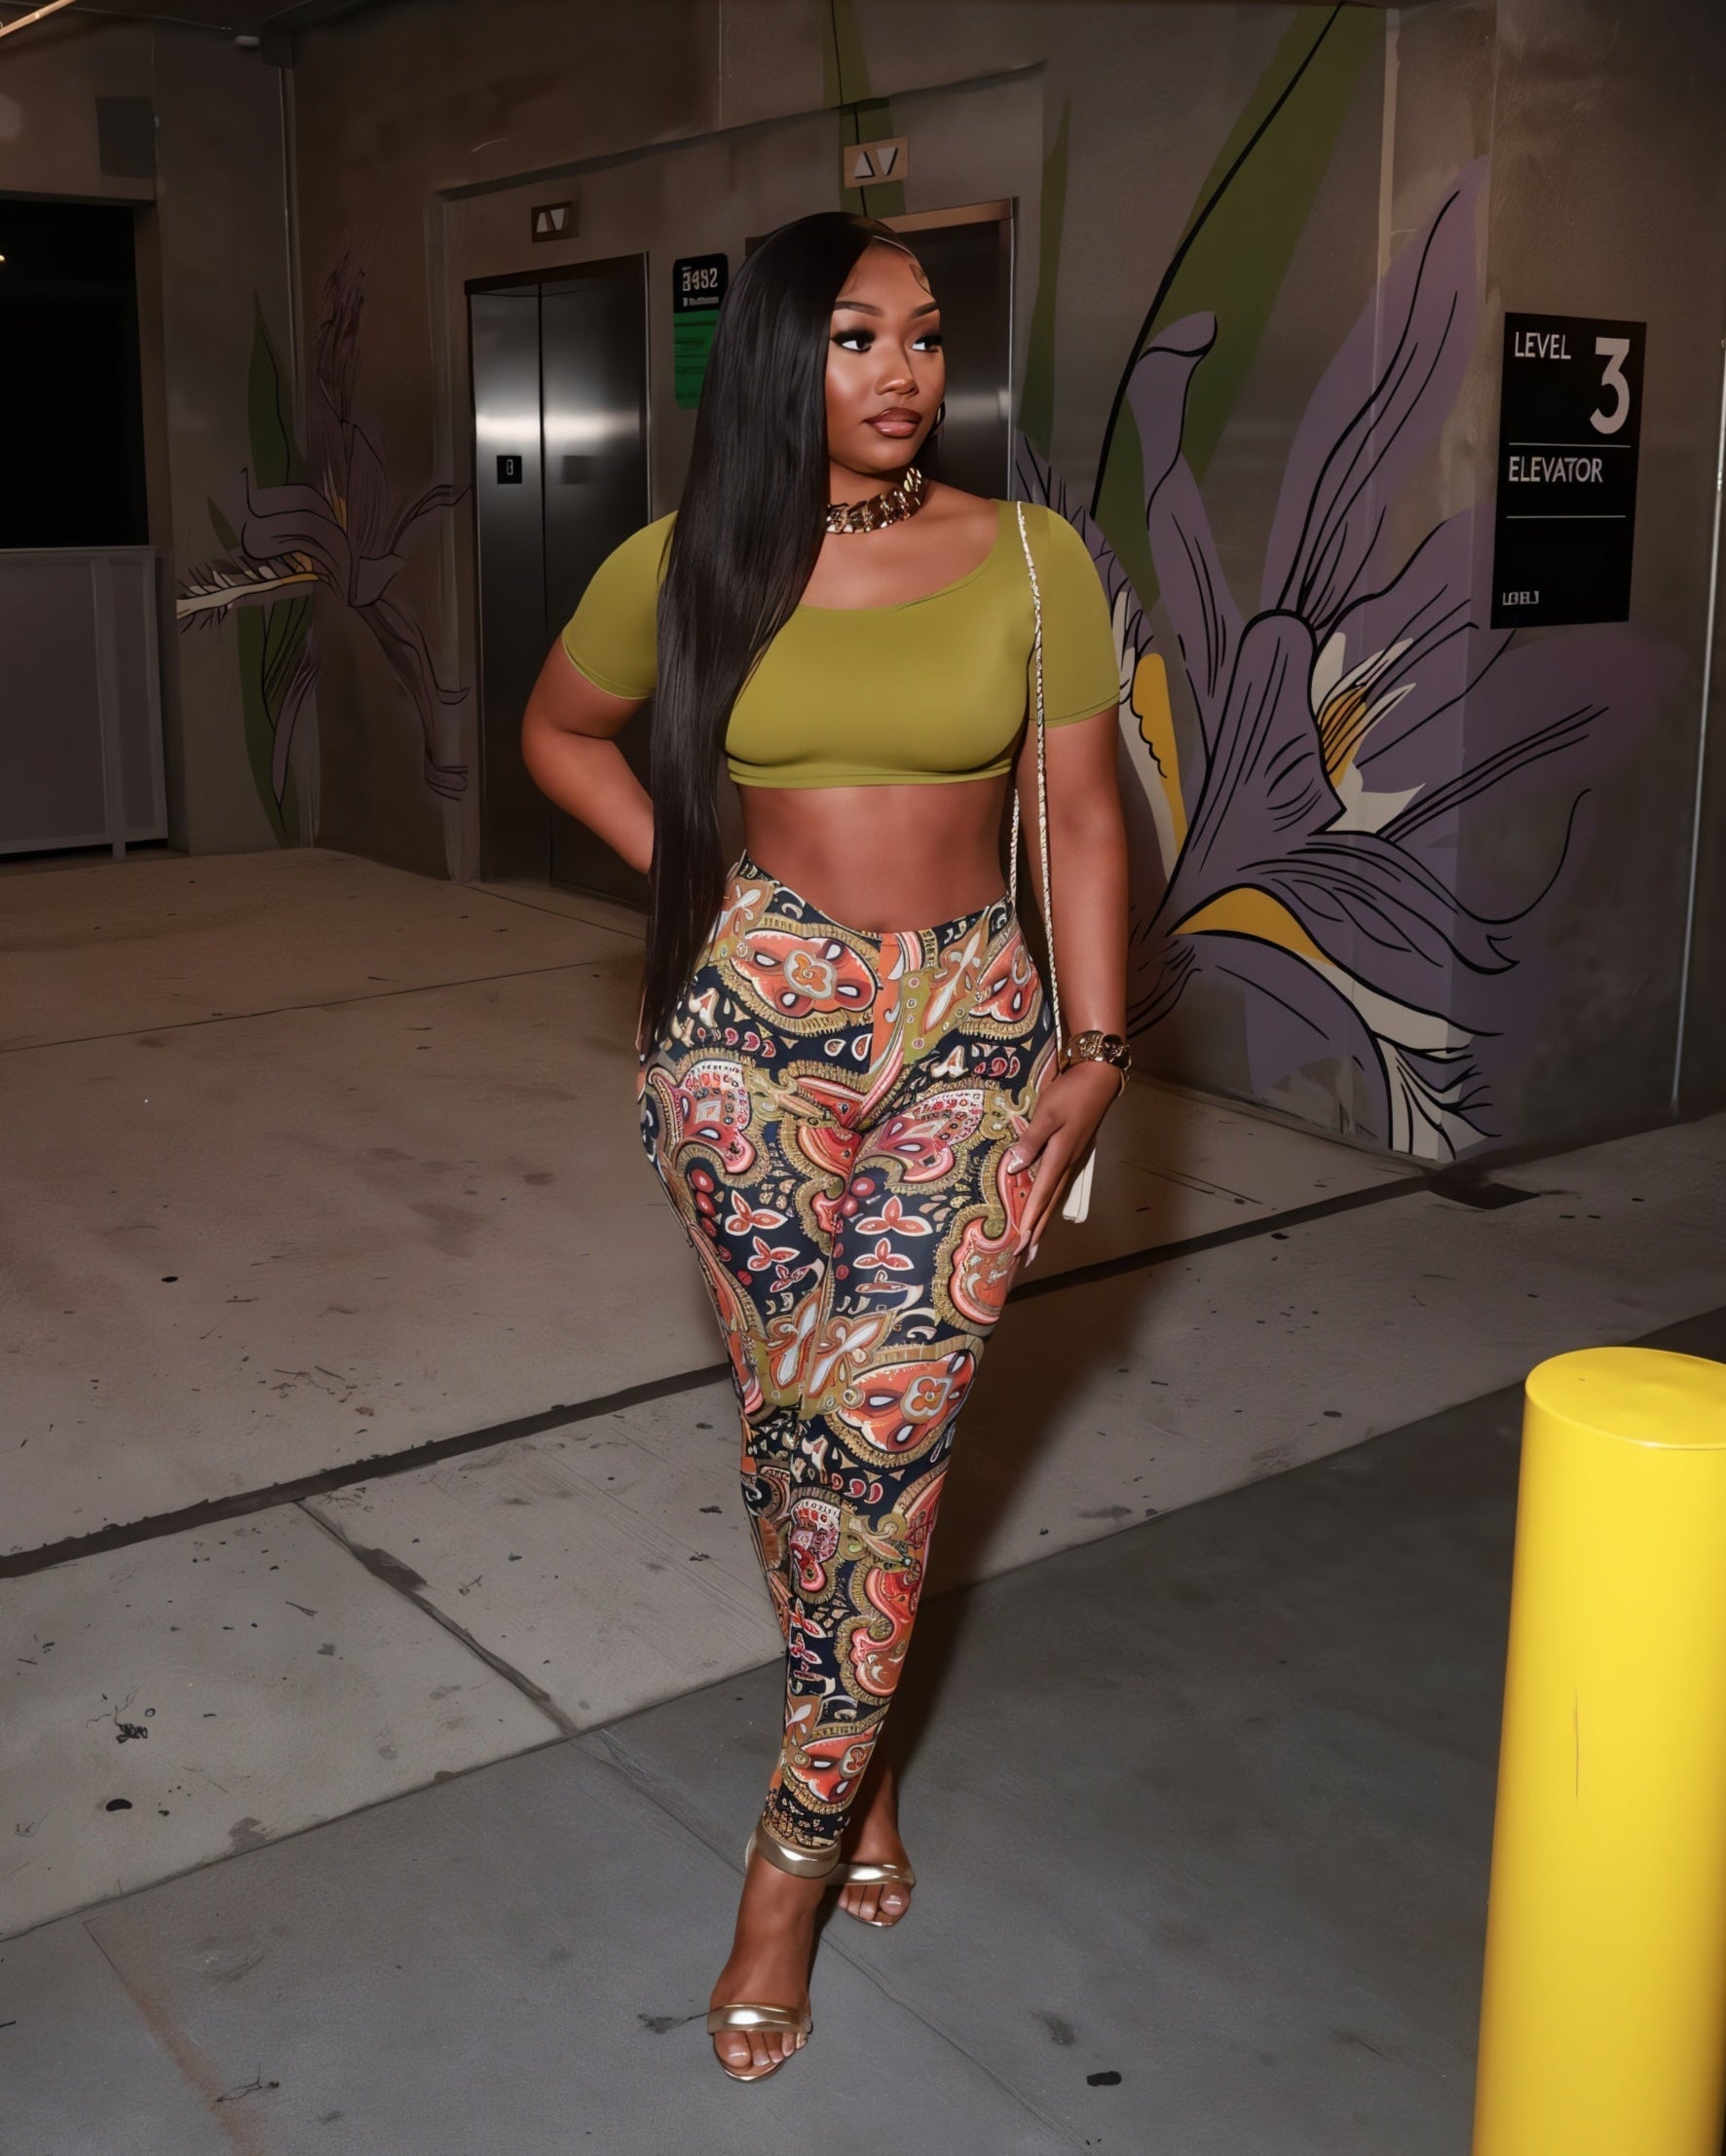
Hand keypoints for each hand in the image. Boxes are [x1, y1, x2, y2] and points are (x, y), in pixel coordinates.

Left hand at [1002, 1061, 1122, 1262]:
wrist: (1099, 1076)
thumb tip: (1015, 1167)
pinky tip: (1045, 1206)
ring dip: (1044, 1220)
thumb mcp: (1048, 1112)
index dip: (1030, 1219)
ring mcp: (1073, 1158)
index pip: (1042, 1194)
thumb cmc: (1072, 1092)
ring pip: (1056, 1196)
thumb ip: (1031, 1140)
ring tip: (1034, 1242)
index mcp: (1061, 1156)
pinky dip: (1049, 1201)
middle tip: (1026, 1256)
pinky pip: (1059, 1183)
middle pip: (1050, 1203)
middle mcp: (1069, 1163)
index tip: (1020, 1243)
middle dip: (1038, 1231)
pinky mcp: (1074, 1151)